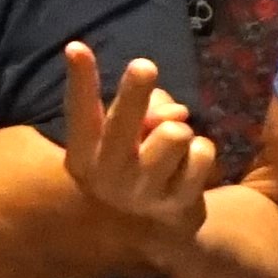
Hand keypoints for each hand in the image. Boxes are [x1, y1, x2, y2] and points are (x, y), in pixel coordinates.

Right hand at [54, 40, 216, 259]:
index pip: (80, 111)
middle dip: (135, 91)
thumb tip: (175, 113)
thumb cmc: (137, 161)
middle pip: (124, 122)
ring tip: (174, 146)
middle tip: (144, 66)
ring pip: (174, 133)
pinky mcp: (177, 204)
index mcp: (84, 155)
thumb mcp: (130, 133)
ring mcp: (143, 193)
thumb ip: (145, 111)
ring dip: (180, 131)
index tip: (76, 47)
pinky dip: (201, 152)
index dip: (80, 79)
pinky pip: (201, 154)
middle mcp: (107, 175)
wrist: (158, 229)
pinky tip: (189, 168)